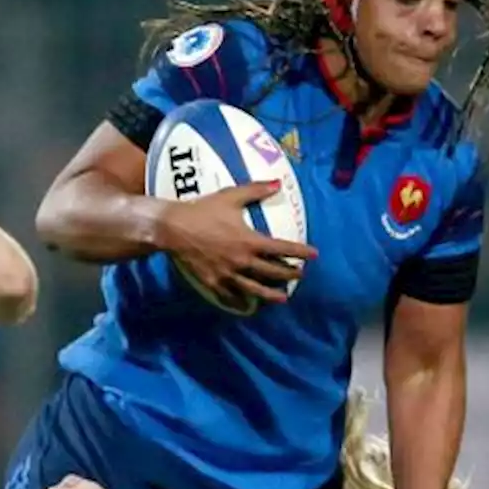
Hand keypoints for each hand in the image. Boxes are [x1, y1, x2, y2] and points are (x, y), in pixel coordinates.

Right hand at [156, 182, 316, 308]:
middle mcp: (242, 261)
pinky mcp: (213, 282)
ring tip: (282, 298)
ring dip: (271, 294)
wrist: (174, 228)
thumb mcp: (231, 197)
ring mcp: (228, 274)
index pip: (282, 248)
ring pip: (255, 289)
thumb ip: (256, 190)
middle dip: (289, 274)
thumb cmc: (204, 210)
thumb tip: (278, 183)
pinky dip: (241, 300)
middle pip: (272, 271)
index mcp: (250, 241)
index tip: (314, 254)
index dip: (300, 251)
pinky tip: (248, 305)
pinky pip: (230, 295)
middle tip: (299, 275)